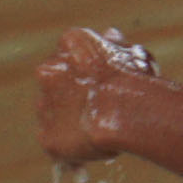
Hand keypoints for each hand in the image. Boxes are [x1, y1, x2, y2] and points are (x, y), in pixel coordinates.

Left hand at [33, 27, 153, 166]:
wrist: (127, 112)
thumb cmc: (137, 81)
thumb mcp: (135, 54)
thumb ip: (116, 46)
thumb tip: (110, 34)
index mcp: (70, 43)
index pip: (73, 53)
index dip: (91, 69)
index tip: (107, 80)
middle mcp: (48, 71)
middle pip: (58, 81)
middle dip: (75, 92)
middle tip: (103, 105)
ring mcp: (45, 104)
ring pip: (54, 112)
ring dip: (71, 118)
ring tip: (101, 128)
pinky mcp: (47, 136)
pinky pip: (57, 141)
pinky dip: (70, 144)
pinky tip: (92, 147)